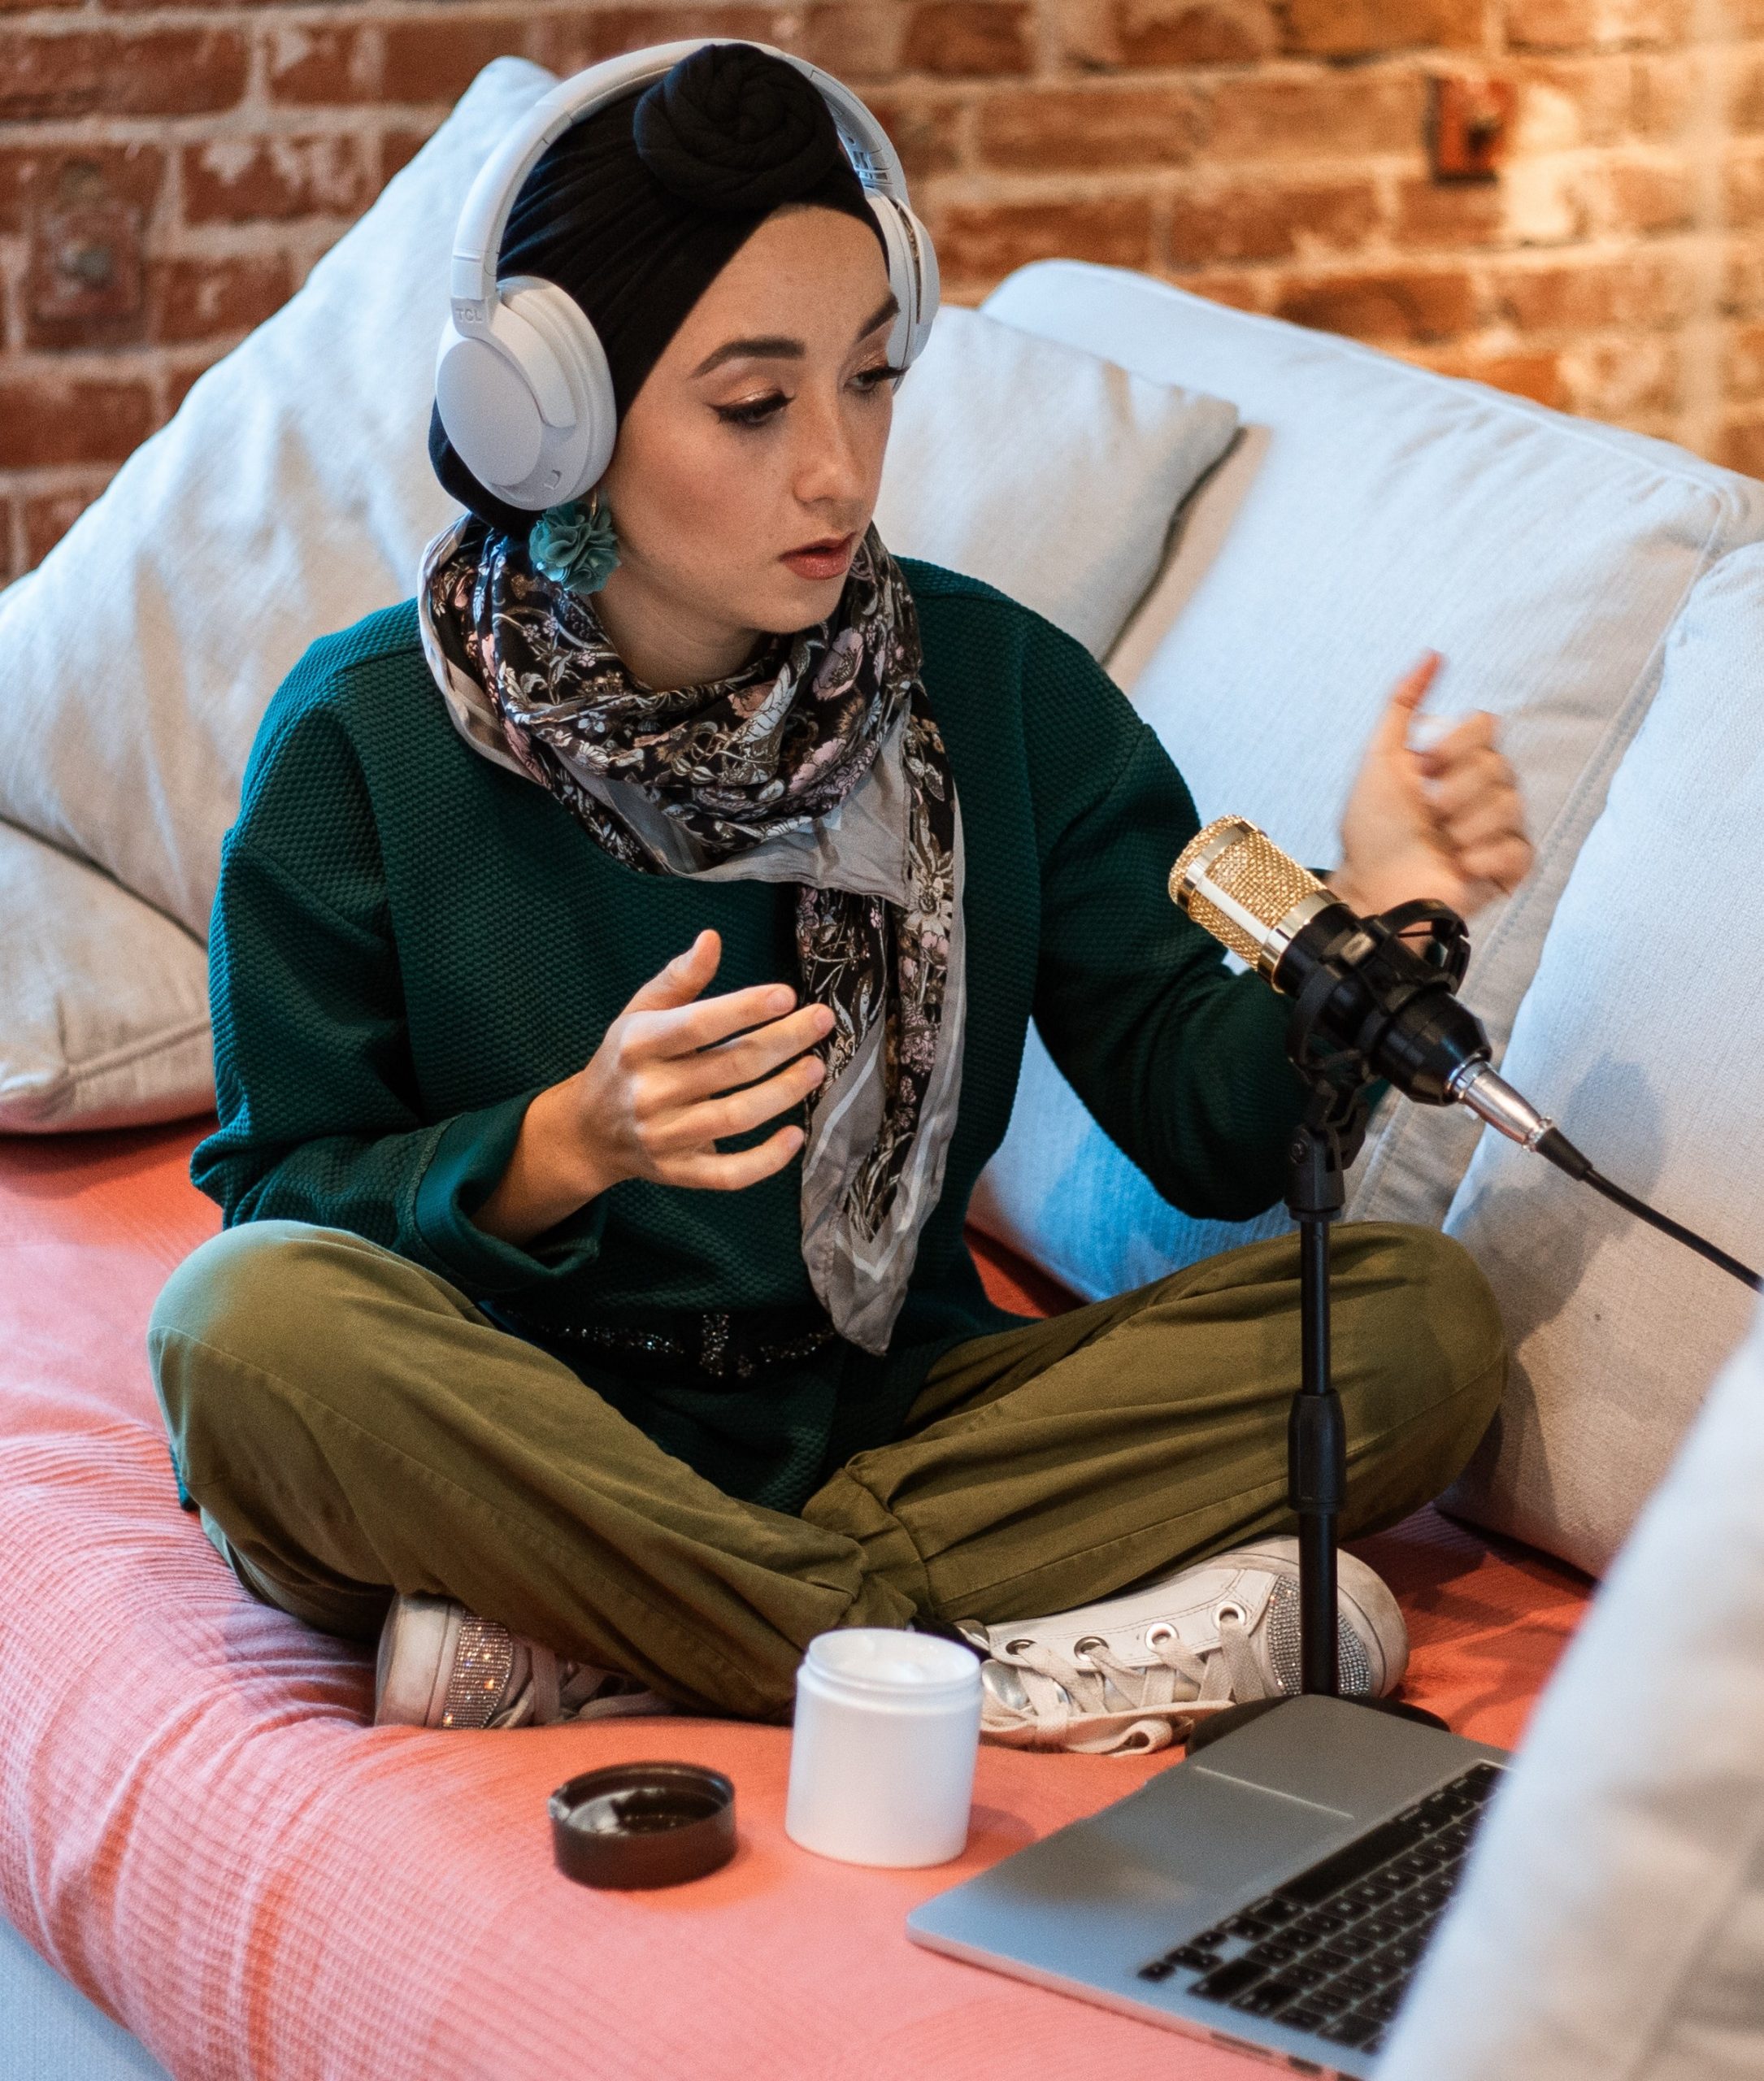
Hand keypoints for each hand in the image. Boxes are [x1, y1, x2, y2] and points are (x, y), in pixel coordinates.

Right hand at [474, 930, 830, 1245]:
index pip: (698, 1025)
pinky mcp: (680, 1172)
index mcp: (639, 1044)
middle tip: (822, 1022)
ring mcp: (665, 1137)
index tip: (787, 994)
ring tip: (815, 1068)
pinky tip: (796, 1135)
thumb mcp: (640, 1012)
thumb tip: (712, 939)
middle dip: (783, 1042)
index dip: (745, 1009)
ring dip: (783, 1093)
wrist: (588, 1131)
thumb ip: (678, 978)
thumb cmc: (626, 1060)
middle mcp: (650, 1092)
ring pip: (736, 1118)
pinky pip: (729, 1175)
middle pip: (730, 1067)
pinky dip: (766, 1160)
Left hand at [1333, 653, 1532, 921]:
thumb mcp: (1378, 759)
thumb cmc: (1372, 830)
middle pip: (1497, 765)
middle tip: (1426, 813)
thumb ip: (1401, 704)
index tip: (1420, 769)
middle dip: (1451, 793)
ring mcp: (1499, 828)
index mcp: (1459, 760)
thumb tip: (1432, 655)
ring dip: (1461, 827)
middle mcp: (1485, 789)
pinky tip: (1458, 866)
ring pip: (1509, 805)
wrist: (1372, 887)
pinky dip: (1482, 858)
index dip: (1454, 746)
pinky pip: (1519, 849)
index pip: (1486, 724)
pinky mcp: (1509, 867)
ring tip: (1439, 843)